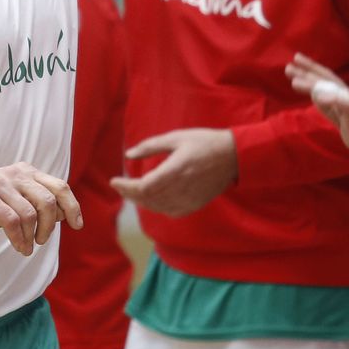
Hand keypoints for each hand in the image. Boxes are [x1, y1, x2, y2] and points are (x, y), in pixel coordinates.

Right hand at [0, 162, 82, 256]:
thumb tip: (62, 215)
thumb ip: (35, 204)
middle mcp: (15, 174)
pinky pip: (13, 221)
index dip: (73, 206)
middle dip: (50, 225)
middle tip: (42, 240)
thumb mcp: (11, 200)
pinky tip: (20, 248)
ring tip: (28, 246)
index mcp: (25, 172)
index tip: (77, 225)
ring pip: (31, 213)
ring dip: (33, 236)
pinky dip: (20, 239)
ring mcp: (0, 184)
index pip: (59, 186)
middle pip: (49, 200)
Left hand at [111, 128, 237, 215]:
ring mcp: (189, 199)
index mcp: (176, 170)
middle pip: (147, 199)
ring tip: (132, 191)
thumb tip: (128, 155)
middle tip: (119, 185)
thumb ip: (150, 146)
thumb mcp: (176, 137)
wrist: (234, 156)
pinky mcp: (195, 205)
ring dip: (141, 201)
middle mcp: (181, 188)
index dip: (126, 187)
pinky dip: (156, 207)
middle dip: (129, 194)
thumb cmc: (204, 142)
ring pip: (156, 207)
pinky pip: (170, 211)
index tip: (114, 181)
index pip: (144, 187)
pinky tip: (152, 199)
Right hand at [286, 54, 348, 174]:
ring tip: (295, 76)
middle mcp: (345, 99)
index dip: (309, 78)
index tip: (291, 75)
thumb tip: (323, 94)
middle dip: (307, 72)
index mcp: (347, 98)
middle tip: (289, 65)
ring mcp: (344, 109)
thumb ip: (344, 108)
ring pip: (324, 91)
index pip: (324, 83)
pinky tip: (314, 96)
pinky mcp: (344, 119)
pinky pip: (327, 104)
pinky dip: (317, 96)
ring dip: (310, 81)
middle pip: (324, 81)